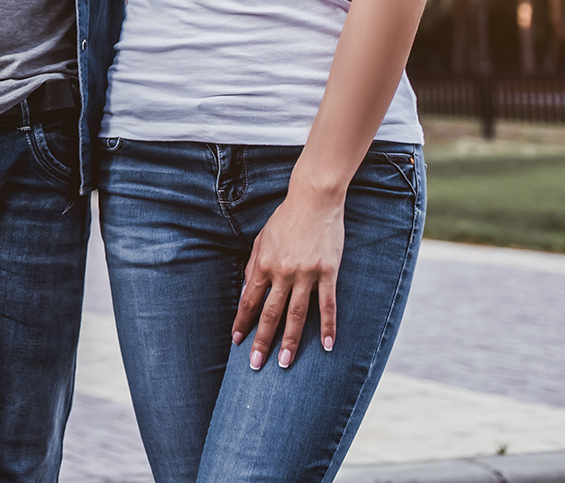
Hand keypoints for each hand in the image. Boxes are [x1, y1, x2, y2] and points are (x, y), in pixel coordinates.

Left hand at [232, 191, 343, 369]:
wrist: (313, 200)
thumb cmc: (285, 220)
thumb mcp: (262, 239)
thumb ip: (254, 266)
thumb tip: (248, 292)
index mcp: (263, 264)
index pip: (249, 300)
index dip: (242, 322)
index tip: (237, 341)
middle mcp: (282, 272)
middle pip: (271, 313)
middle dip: (262, 341)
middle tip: (256, 365)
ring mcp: (306, 273)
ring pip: (297, 314)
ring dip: (291, 341)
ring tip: (286, 363)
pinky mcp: (328, 272)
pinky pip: (327, 305)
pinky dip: (328, 327)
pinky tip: (327, 346)